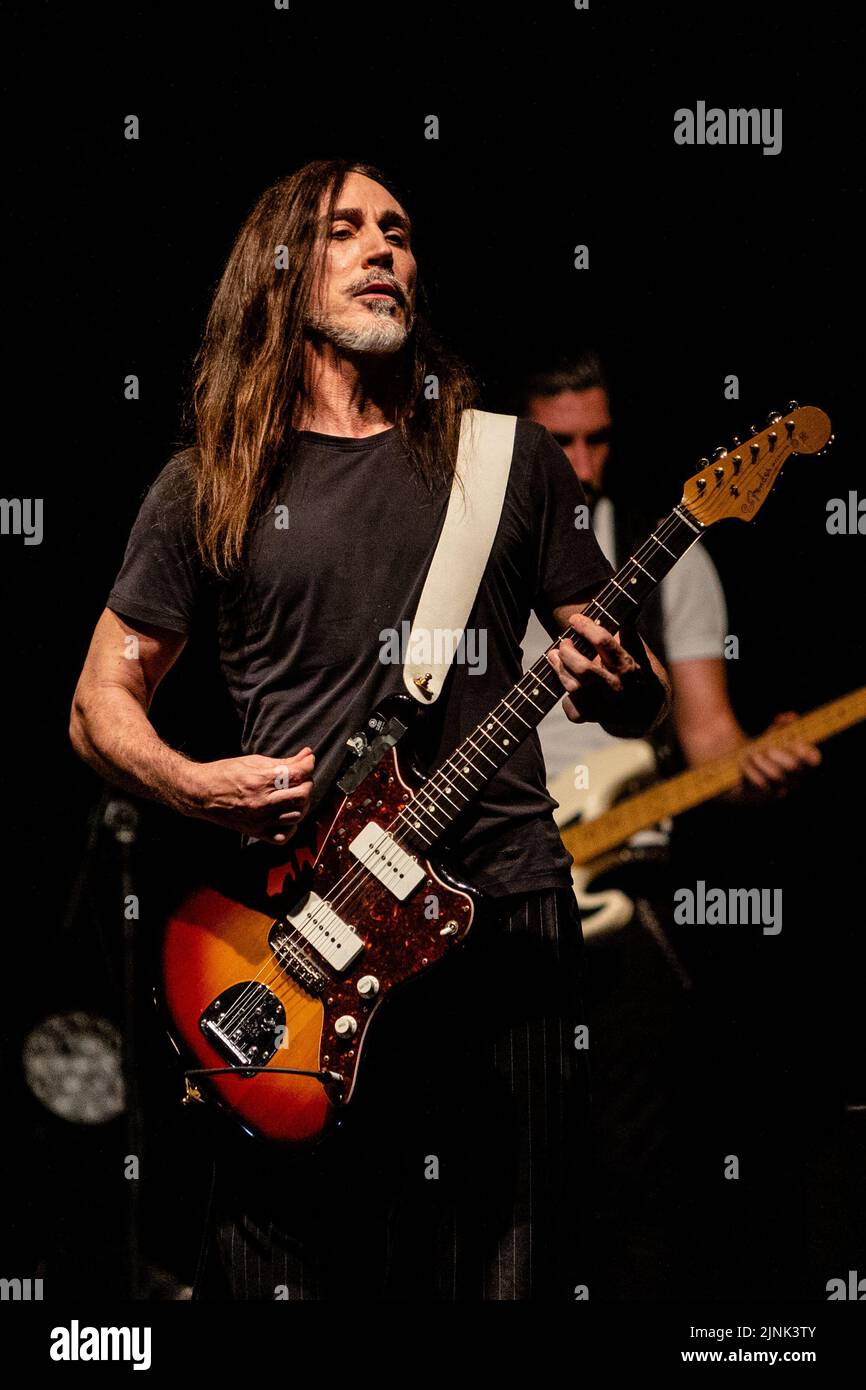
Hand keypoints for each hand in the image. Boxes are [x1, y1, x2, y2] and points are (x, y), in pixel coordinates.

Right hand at [184, 747, 314, 843]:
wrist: (201, 794)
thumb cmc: (225, 773)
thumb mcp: (254, 761)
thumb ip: (284, 761)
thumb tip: (307, 755)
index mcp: (260, 781)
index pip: (298, 774)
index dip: (308, 764)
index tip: (308, 760)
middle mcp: (261, 802)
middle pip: (302, 795)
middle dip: (307, 783)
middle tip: (302, 778)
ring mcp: (260, 820)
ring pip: (297, 815)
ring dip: (302, 803)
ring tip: (294, 795)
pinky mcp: (256, 832)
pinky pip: (285, 836)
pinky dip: (291, 826)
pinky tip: (287, 814)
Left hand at [545, 612, 661, 734]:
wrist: (648, 712)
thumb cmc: (640, 674)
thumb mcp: (639, 652)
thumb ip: (629, 631)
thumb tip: (632, 605)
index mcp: (628, 667)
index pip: (604, 643)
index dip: (586, 628)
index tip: (575, 619)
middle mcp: (616, 688)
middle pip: (584, 669)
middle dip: (568, 652)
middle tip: (563, 641)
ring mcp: (603, 706)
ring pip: (574, 687)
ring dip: (560, 669)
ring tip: (553, 655)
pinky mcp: (592, 718)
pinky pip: (572, 709)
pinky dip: (566, 697)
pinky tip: (567, 683)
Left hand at [739, 711, 820, 798]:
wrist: (736, 769)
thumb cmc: (761, 749)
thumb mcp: (771, 735)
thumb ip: (781, 725)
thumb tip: (789, 717)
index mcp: (801, 763)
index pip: (813, 759)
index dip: (807, 752)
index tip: (794, 743)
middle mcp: (793, 780)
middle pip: (794, 768)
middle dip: (780, 756)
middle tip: (767, 749)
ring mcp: (777, 791)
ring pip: (776, 776)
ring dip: (762, 762)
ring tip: (750, 754)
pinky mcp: (761, 798)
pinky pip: (759, 784)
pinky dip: (750, 770)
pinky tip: (743, 764)